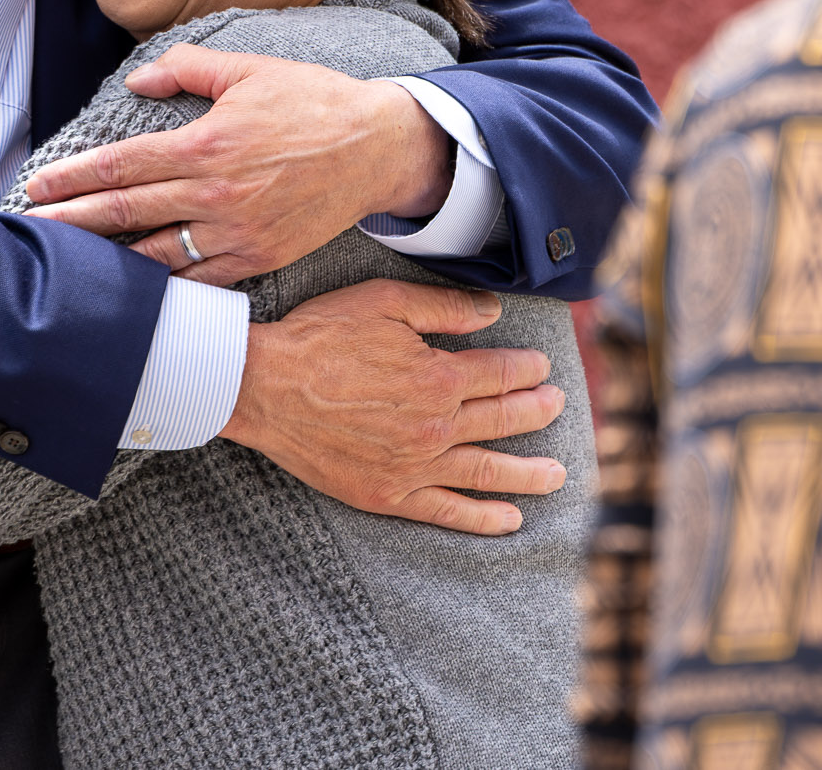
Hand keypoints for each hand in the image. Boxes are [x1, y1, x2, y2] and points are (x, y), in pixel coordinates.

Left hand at [21, 48, 454, 282]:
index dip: (75, 178)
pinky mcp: (259, 258)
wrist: (377, 149)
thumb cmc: (313, 102)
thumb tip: (137, 82)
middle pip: (128, 212)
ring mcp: (238, 233)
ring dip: (109, 260)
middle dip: (73, 222)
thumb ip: (186, 69)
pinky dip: (164, 285)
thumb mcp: (249, 71)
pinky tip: (133, 288)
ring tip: (70, 265)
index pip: (124, 165)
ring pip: (158, 255)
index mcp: (207, 144)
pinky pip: (200, 280)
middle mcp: (217, 194)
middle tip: (31, 230)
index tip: (40, 187)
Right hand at [219, 279, 566, 534]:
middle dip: (537, 411)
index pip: (501, 374)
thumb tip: (494, 311)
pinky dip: (483, 518)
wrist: (263, 386)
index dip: (528, 369)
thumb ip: (444, 308)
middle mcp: (436, 426)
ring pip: (488, 471)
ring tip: (558, 475)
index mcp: (439, 377)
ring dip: (529, 473)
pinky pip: (447, 511)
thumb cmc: (319, 337)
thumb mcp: (383, 301)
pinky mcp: (389, 494)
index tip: (541, 366)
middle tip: (558, 406)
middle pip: (504, 420)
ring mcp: (415, 465)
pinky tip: (509, 519)